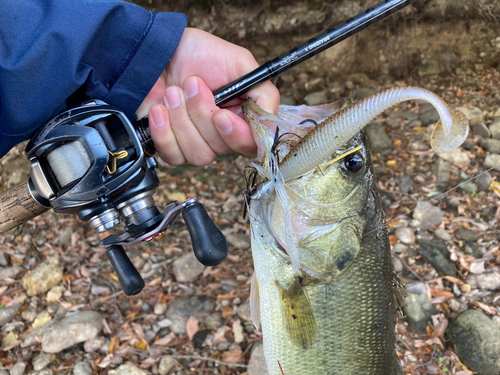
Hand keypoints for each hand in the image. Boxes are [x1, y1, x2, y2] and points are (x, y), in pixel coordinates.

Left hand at [136, 28, 279, 166]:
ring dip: (182, 120)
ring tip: (173, 92)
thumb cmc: (198, 53)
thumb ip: (263, 91)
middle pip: (221, 148)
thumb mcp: (240, 62)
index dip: (237, 136)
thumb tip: (270, 120)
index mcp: (242, 117)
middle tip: (192, 84)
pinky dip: (164, 132)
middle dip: (201, 114)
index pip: (252, 144)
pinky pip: (173, 155)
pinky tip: (159, 109)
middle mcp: (221, 134)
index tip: (220, 116)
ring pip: (198, 154)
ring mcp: (196, 142)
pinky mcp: (171, 146)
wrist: (158, 50)